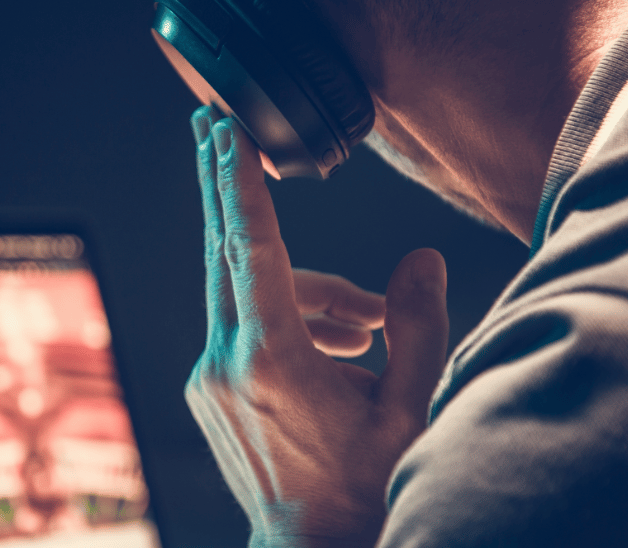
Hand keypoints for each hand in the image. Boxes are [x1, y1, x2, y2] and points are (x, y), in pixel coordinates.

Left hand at [185, 107, 448, 546]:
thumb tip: (421, 260)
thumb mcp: (407, 408)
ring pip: (246, 293)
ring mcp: (208, 376)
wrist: (310, 547)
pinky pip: (240, 325)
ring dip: (305, 289)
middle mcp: (225, 360)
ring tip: (368, 329)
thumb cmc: (363, 486)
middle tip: (214, 123)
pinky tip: (337, 348)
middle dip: (225, 184)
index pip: (252, 246)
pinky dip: (285, 318)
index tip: (224, 131)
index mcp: (272, 357)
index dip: (240, 181)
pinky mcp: (206, 388)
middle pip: (223, 248)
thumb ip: (416, 327)